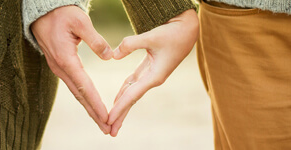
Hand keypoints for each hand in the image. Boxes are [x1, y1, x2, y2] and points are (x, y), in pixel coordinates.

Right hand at [31, 6, 112, 133]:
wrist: (42, 12)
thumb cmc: (62, 14)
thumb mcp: (80, 21)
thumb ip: (95, 39)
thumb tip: (109, 56)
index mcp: (66, 59)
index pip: (84, 86)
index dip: (96, 103)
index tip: (106, 117)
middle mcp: (61, 68)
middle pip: (80, 95)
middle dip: (93, 113)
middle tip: (107, 129)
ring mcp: (59, 68)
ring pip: (76, 92)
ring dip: (89, 108)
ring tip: (101, 121)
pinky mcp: (60, 66)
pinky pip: (74, 86)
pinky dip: (83, 97)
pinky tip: (90, 104)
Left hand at [107, 9, 198, 136]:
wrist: (187, 29)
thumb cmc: (173, 33)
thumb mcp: (151, 36)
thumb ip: (130, 44)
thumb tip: (113, 55)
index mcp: (155, 76)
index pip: (132, 96)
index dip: (119, 108)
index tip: (108, 120)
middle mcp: (152, 79)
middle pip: (132, 100)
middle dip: (120, 115)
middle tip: (109, 131)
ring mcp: (151, 75)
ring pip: (132, 93)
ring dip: (121, 106)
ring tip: (111, 120)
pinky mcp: (149, 69)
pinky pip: (133, 84)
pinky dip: (124, 92)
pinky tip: (117, 99)